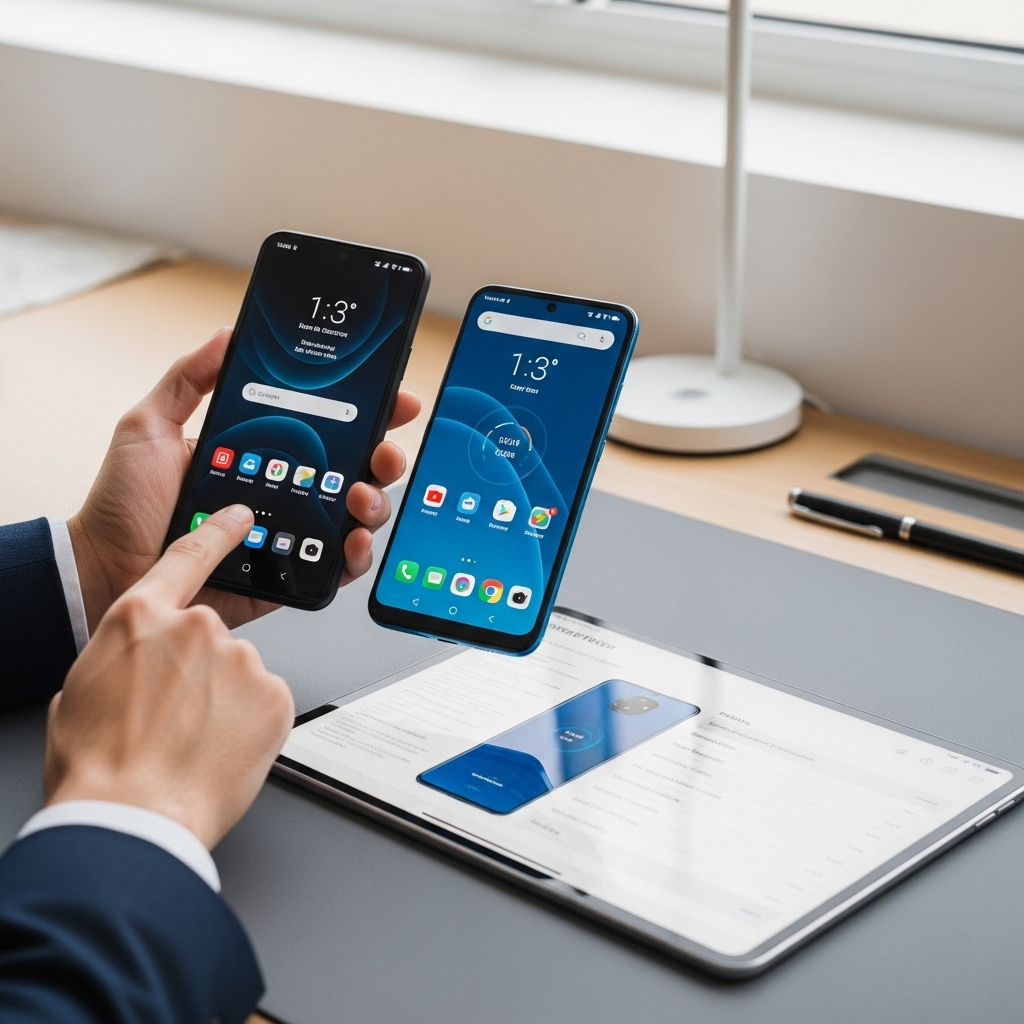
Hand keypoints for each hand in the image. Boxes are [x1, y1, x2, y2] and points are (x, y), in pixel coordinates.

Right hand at [44, 505, 293, 849]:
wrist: (132, 819)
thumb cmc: (98, 766)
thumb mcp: (79, 695)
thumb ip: (115, 662)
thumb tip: (128, 669)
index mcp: (140, 619)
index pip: (186, 557)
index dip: (216, 533)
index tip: (240, 517)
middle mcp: (195, 627)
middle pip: (210, 637)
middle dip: (200, 671)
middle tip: (177, 717)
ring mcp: (240, 658)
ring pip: (240, 672)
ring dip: (225, 700)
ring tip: (194, 742)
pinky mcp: (274, 694)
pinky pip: (265, 702)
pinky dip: (250, 723)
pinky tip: (221, 749)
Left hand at [68, 328, 421, 632]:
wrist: (105, 569)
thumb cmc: (121, 504)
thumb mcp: (149, 426)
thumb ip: (188, 378)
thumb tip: (227, 333)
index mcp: (261, 453)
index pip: (326, 429)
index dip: (366, 413)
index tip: (392, 398)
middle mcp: (283, 491)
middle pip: (355, 471)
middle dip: (384, 458)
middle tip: (383, 453)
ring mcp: (289, 535)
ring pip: (355, 517)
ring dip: (375, 504)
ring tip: (361, 497)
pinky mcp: (285, 577)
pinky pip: (334, 567)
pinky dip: (356, 556)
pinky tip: (352, 541)